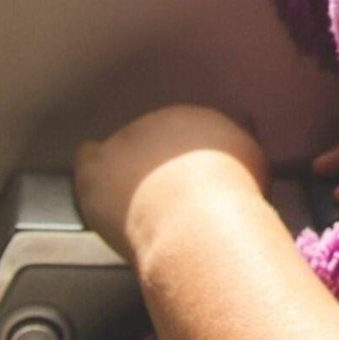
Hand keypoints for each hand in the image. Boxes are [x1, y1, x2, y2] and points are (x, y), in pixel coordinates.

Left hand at [73, 104, 270, 263]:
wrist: (198, 220)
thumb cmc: (231, 197)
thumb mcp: (251, 159)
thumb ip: (242, 135)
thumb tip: (243, 119)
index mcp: (195, 119)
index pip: (182, 131)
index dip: (183, 158)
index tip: (189, 181)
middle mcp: (156, 122)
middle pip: (150, 140)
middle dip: (155, 166)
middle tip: (165, 199)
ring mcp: (123, 143)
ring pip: (118, 150)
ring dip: (124, 172)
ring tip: (135, 202)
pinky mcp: (97, 169)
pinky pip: (86, 160)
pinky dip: (90, 171)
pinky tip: (96, 187)